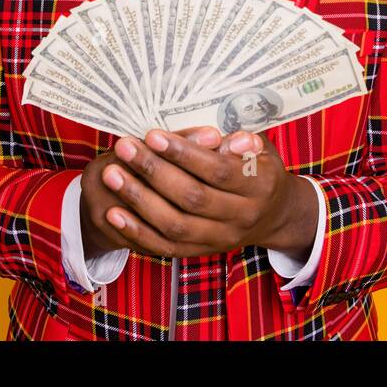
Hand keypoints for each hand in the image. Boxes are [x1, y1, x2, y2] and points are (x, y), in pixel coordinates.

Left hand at [102, 128, 318, 260]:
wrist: (273, 215)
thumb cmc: (259, 169)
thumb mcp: (262, 150)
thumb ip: (244, 141)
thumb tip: (230, 139)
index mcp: (260, 186)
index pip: (218, 171)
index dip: (184, 154)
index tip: (153, 135)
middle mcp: (242, 217)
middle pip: (192, 197)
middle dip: (153, 171)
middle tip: (125, 147)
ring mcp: (221, 239)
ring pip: (175, 225)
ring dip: (139, 200)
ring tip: (112, 174)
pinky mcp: (202, 252)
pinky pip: (165, 247)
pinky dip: (138, 232)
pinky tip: (114, 213)